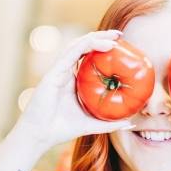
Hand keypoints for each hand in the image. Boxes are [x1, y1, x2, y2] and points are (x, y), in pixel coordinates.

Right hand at [17, 30, 135, 147]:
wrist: (40, 135)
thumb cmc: (61, 129)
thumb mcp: (91, 124)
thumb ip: (109, 122)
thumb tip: (130, 122)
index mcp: (73, 80)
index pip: (89, 58)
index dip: (103, 49)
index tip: (122, 47)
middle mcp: (66, 72)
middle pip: (84, 47)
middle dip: (101, 37)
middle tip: (119, 34)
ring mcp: (59, 70)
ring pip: (78, 46)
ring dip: (96, 37)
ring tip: (114, 36)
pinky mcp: (54, 73)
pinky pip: (71, 53)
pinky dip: (86, 45)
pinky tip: (102, 44)